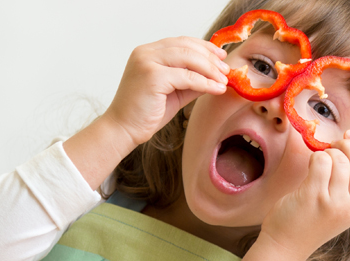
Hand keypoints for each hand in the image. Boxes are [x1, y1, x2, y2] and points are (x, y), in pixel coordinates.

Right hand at [104, 37, 228, 145]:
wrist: (123, 129)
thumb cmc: (146, 112)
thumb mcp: (174, 91)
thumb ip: (192, 80)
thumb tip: (216, 75)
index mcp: (148, 52)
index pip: (181, 42)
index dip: (204, 47)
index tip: (221, 56)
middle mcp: (145, 53)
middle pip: (187, 47)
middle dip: (210, 58)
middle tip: (226, 70)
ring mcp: (147, 62)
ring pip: (189, 59)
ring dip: (210, 69)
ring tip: (224, 80)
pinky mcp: (152, 77)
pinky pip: (187, 77)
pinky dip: (205, 83)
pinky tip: (216, 89)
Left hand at [261, 131, 349, 260]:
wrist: (285, 246)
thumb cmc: (306, 223)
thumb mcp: (336, 209)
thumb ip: (346, 186)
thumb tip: (349, 148)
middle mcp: (349, 206)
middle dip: (346, 146)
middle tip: (332, 145)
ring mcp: (332, 202)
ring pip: (338, 159)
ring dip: (326, 154)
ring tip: (316, 163)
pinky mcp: (313, 196)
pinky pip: (320, 162)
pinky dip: (314, 157)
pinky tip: (309, 166)